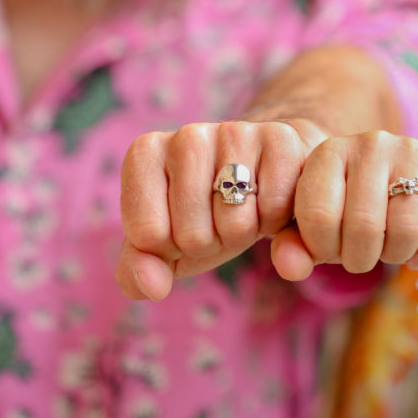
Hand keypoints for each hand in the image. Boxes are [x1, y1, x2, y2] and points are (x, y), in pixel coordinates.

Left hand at [116, 117, 323, 300]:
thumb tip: (153, 286)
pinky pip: (274, 209)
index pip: (148, 235)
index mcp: (146, 153)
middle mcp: (187, 135)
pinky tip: (268, 198)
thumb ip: (138, 268)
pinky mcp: (280, 136)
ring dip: (242, 234)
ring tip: (243, 209)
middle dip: (209, 242)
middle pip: (192, 235)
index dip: (169, 248)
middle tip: (218, 219)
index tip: (180, 225)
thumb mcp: (164, 244)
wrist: (261, 175)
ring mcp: (235, 131)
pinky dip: (274, 220)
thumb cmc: (205, 213)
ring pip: (235, 223)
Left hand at [271, 131, 417, 280]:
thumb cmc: (360, 215)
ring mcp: (411, 150)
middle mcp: (369, 143)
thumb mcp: (323, 229)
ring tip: (391, 247)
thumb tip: (288, 267)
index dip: (323, 248)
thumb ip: (295, 248)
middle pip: (363, 225)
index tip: (331, 249)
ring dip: (396, 255)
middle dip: (361, 258)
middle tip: (363, 255)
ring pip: (405, 228)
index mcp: (329, 153)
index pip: (316, 214)